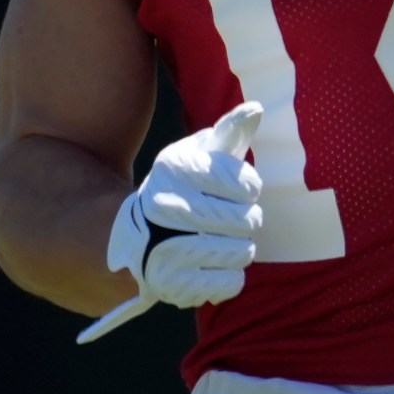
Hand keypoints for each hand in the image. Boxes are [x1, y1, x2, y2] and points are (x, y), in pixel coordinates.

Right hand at [104, 102, 265, 309]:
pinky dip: (230, 276)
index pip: (247, 184)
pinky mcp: (173, 285)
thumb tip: (256, 108)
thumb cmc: (184, 189)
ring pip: (243, 252)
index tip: (234, 190)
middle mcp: (166, 206)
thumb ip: (230, 132)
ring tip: (219, 240)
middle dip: (246, 219)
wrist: (137, 236)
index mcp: (175, 167)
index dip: (248, 189)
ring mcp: (167, 249)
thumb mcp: (200, 154)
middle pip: (248, 220)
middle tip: (228, 218)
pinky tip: (211, 265)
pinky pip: (232, 283)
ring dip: (240, 247)